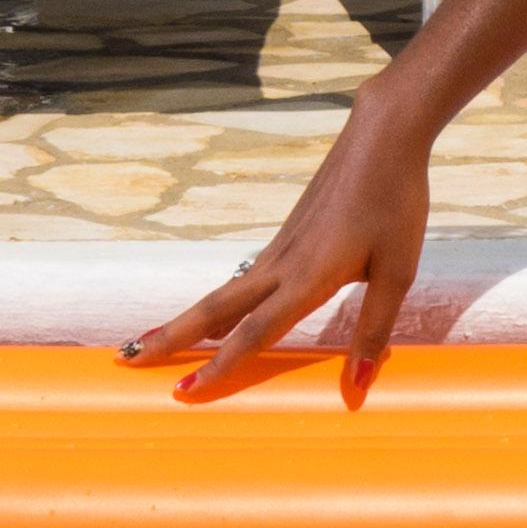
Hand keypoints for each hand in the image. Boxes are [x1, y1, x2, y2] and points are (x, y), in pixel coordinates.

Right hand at [127, 111, 429, 399]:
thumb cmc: (396, 205)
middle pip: (216, 307)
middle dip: (172, 336)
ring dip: (187, 319)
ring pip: (224, 291)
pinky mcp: (286, 236)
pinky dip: (218, 302)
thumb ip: (373, 331)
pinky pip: (243, 278)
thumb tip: (357, 388)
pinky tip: (215, 314)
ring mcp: (279, 247)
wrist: (381, 137)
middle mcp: (282, 263)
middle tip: (129, 359)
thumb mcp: (397, 274)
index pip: (254, 331)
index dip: (220, 365)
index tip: (184, 390)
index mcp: (308, 277)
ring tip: (154, 340)